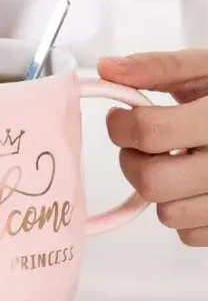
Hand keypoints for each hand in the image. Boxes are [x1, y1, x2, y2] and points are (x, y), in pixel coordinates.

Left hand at [98, 50, 207, 245]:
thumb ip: (159, 67)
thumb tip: (107, 68)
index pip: (150, 131)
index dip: (120, 124)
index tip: (120, 117)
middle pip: (152, 181)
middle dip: (133, 161)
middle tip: (142, 145)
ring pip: (168, 213)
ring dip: (157, 189)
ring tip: (174, 162)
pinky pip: (188, 233)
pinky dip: (181, 210)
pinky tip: (194, 185)